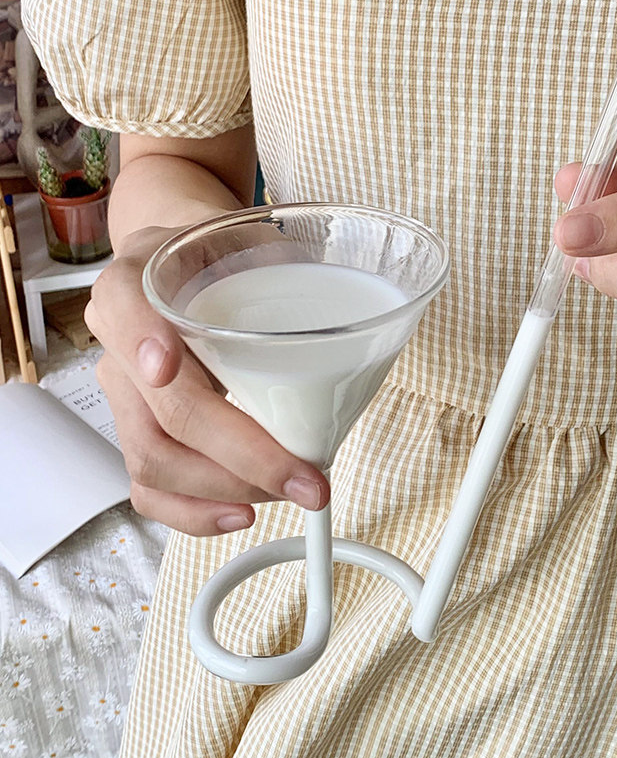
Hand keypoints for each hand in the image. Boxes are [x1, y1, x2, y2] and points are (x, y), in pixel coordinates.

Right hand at [84, 228, 329, 535]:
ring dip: (227, 490)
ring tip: (288, 492)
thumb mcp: (255, 244)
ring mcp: (127, 394)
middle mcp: (119, 341)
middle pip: (163, 411)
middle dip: (239, 455)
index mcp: (141, 280)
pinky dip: (196, 512)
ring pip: (153, 462)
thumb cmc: (227, 260)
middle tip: (302, 476)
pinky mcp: (140, 433)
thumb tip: (355, 335)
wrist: (195, 270)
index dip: (143, 339)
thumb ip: (285, 276)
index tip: (168, 364)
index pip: (124, 306)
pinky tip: (241, 513)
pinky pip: (150, 488)